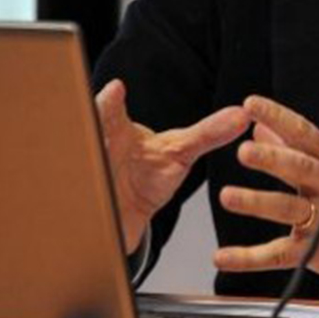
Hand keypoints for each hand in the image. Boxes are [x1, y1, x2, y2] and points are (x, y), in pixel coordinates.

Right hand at [95, 78, 250, 253]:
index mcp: (114, 131)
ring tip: (89, 182)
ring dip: (79, 181)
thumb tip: (244, 115)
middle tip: (96, 122)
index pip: (107, 112)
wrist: (124, 211)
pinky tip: (86, 228)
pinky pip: (81, 223)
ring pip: (74, 180)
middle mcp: (95, 154)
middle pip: (84, 141)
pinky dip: (81, 226)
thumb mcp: (180, 150)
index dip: (109, 102)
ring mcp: (85, 185)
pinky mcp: (87, 219)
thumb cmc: (148, 171)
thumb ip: (209, 133)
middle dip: (88, 135)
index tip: (117, 89)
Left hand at [215, 95, 318, 292]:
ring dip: (257, 201)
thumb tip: (263, 129)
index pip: (304, 133)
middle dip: (272, 158)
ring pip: (287, 208)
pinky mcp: (316, 251)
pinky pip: (278, 254)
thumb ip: (298, 148)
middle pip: (299, 168)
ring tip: (229, 196)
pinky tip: (225, 255)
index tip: (252, 105)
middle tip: (246, 150)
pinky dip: (249, 258)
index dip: (278, 117)